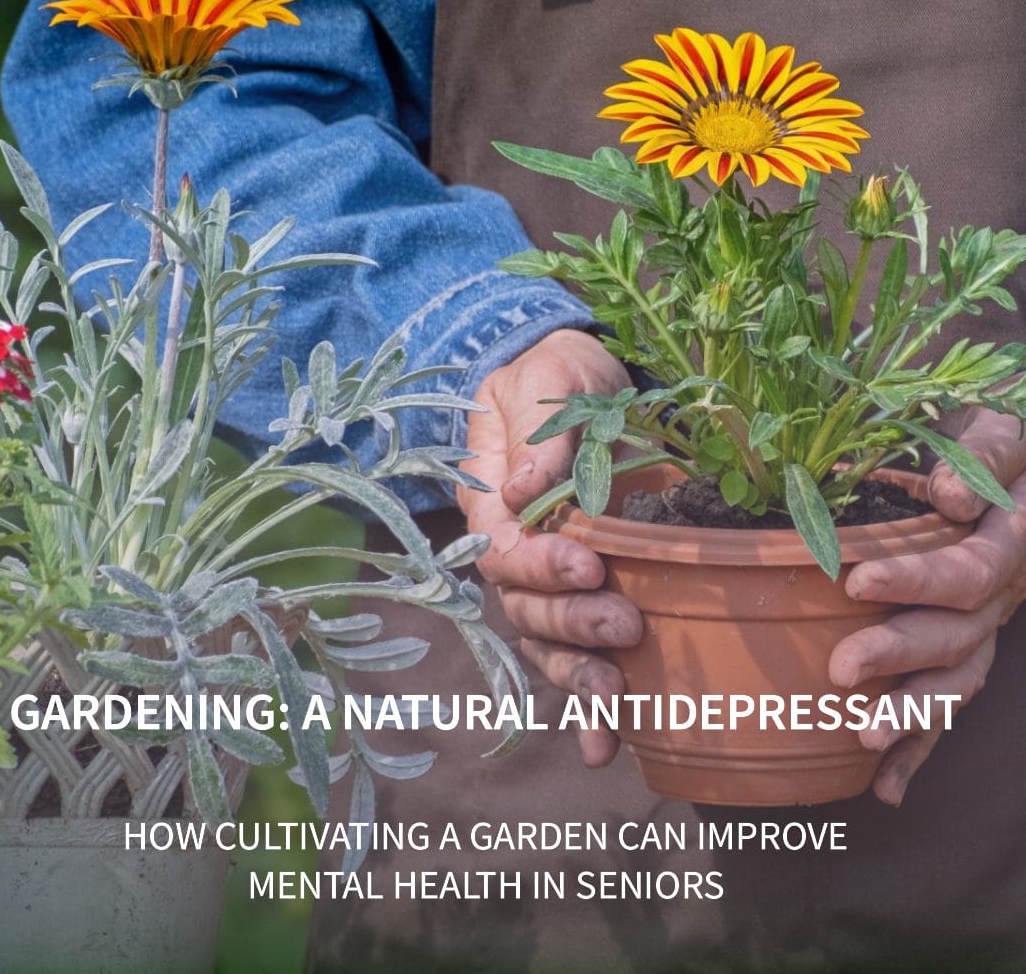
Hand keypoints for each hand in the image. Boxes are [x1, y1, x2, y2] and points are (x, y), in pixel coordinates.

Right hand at [458, 329, 639, 766]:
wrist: (578, 378)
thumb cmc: (557, 374)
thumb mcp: (547, 383)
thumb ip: (542, 433)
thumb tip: (530, 488)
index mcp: (491, 502)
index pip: (505, 550)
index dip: (541, 567)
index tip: (590, 564)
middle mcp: (513, 549)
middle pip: (525, 608)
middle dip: (572, 623)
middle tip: (625, 622)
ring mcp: (547, 577)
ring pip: (547, 643)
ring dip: (579, 677)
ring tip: (617, 702)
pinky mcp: (584, 590)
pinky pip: (578, 651)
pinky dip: (592, 700)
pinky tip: (613, 742)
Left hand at [829, 408, 1025, 806]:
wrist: (1022, 479)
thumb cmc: (994, 450)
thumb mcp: (997, 434)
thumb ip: (981, 456)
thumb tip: (948, 498)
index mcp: (1009, 542)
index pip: (967, 571)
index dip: (915, 581)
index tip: (854, 583)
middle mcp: (1002, 597)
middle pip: (957, 637)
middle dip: (898, 657)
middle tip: (840, 671)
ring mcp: (984, 629)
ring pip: (956, 681)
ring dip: (912, 716)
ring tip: (864, 739)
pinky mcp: (963, 649)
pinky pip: (947, 704)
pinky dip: (920, 748)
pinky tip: (885, 788)